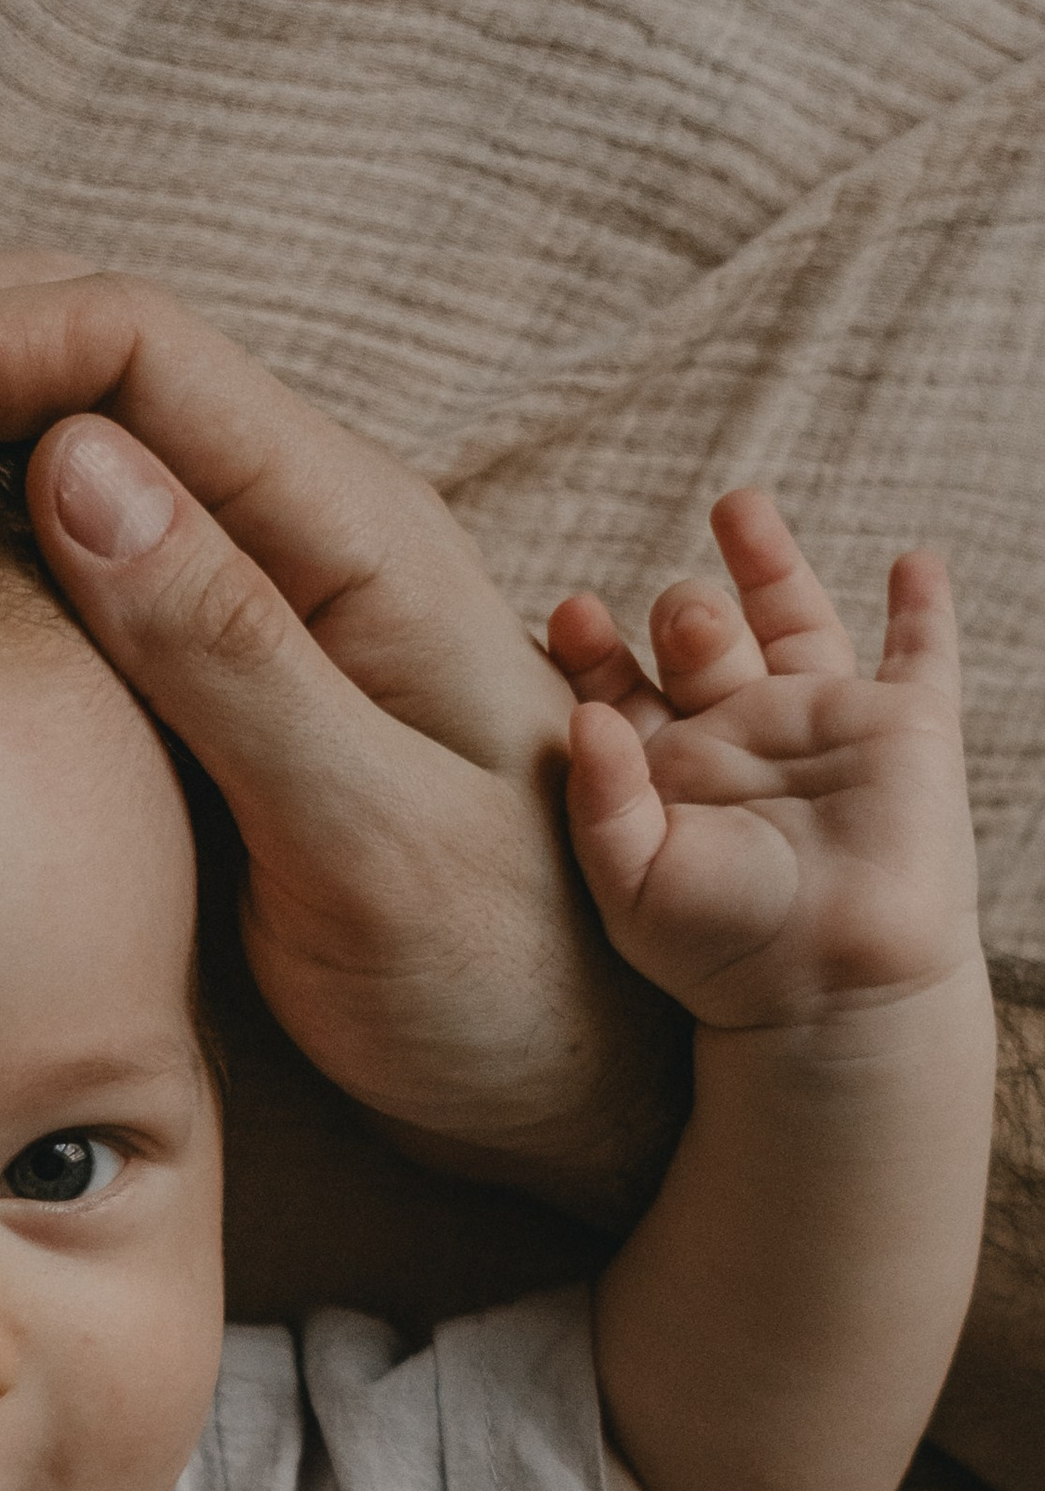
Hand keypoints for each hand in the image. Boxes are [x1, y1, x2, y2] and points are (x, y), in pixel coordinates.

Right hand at [0, 260, 681, 1224]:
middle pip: (59, 349)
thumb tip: (64, 467)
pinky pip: (42, 541)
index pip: (115, 349)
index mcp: (343, 528)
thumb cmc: (503, 977)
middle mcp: (289, 524)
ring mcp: (238, 590)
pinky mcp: (197, 670)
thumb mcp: (370, 836)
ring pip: (37, 429)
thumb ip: (227, 656)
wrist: (580, 1083)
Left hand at [551, 493, 981, 1032]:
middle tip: (686, 618)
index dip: (591, 650)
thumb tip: (581, 716)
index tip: (567, 616)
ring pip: (797, 623)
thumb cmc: (719, 951)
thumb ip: (599, 801)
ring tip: (737, 506)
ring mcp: (825, 729)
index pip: (620, 690)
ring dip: (770, 564)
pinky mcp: (907, 729)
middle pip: (703, 641)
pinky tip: (916, 561)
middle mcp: (742, 741)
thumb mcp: (631, 883)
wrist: (827, 984)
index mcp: (670, 774)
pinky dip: (923, 609)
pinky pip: (922, 655)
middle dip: (686, 613)